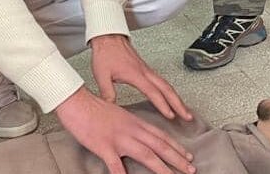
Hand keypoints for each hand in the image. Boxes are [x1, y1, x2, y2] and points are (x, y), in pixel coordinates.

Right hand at [57, 86, 194, 173]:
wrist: (78, 103)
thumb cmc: (96, 110)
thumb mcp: (119, 116)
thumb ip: (132, 127)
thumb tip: (141, 138)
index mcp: (136, 122)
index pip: (161, 135)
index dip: (176, 146)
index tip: (188, 155)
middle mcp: (132, 130)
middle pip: (160, 146)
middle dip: (177, 159)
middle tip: (191, 169)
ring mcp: (119, 139)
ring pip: (146, 155)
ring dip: (162, 168)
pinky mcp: (105, 147)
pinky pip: (116, 165)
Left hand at [90, 34, 191, 121]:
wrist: (108, 37)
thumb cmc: (106, 53)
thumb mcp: (101, 75)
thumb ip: (107, 93)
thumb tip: (111, 108)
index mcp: (136, 74)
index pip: (153, 92)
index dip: (162, 105)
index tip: (170, 115)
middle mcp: (145, 71)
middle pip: (167, 88)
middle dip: (179, 103)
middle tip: (187, 115)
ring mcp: (147, 70)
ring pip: (167, 84)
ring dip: (177, 98)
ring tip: (184, 110)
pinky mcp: (145, 69)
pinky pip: (162, 81)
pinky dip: (170, 91)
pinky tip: (170, 97)